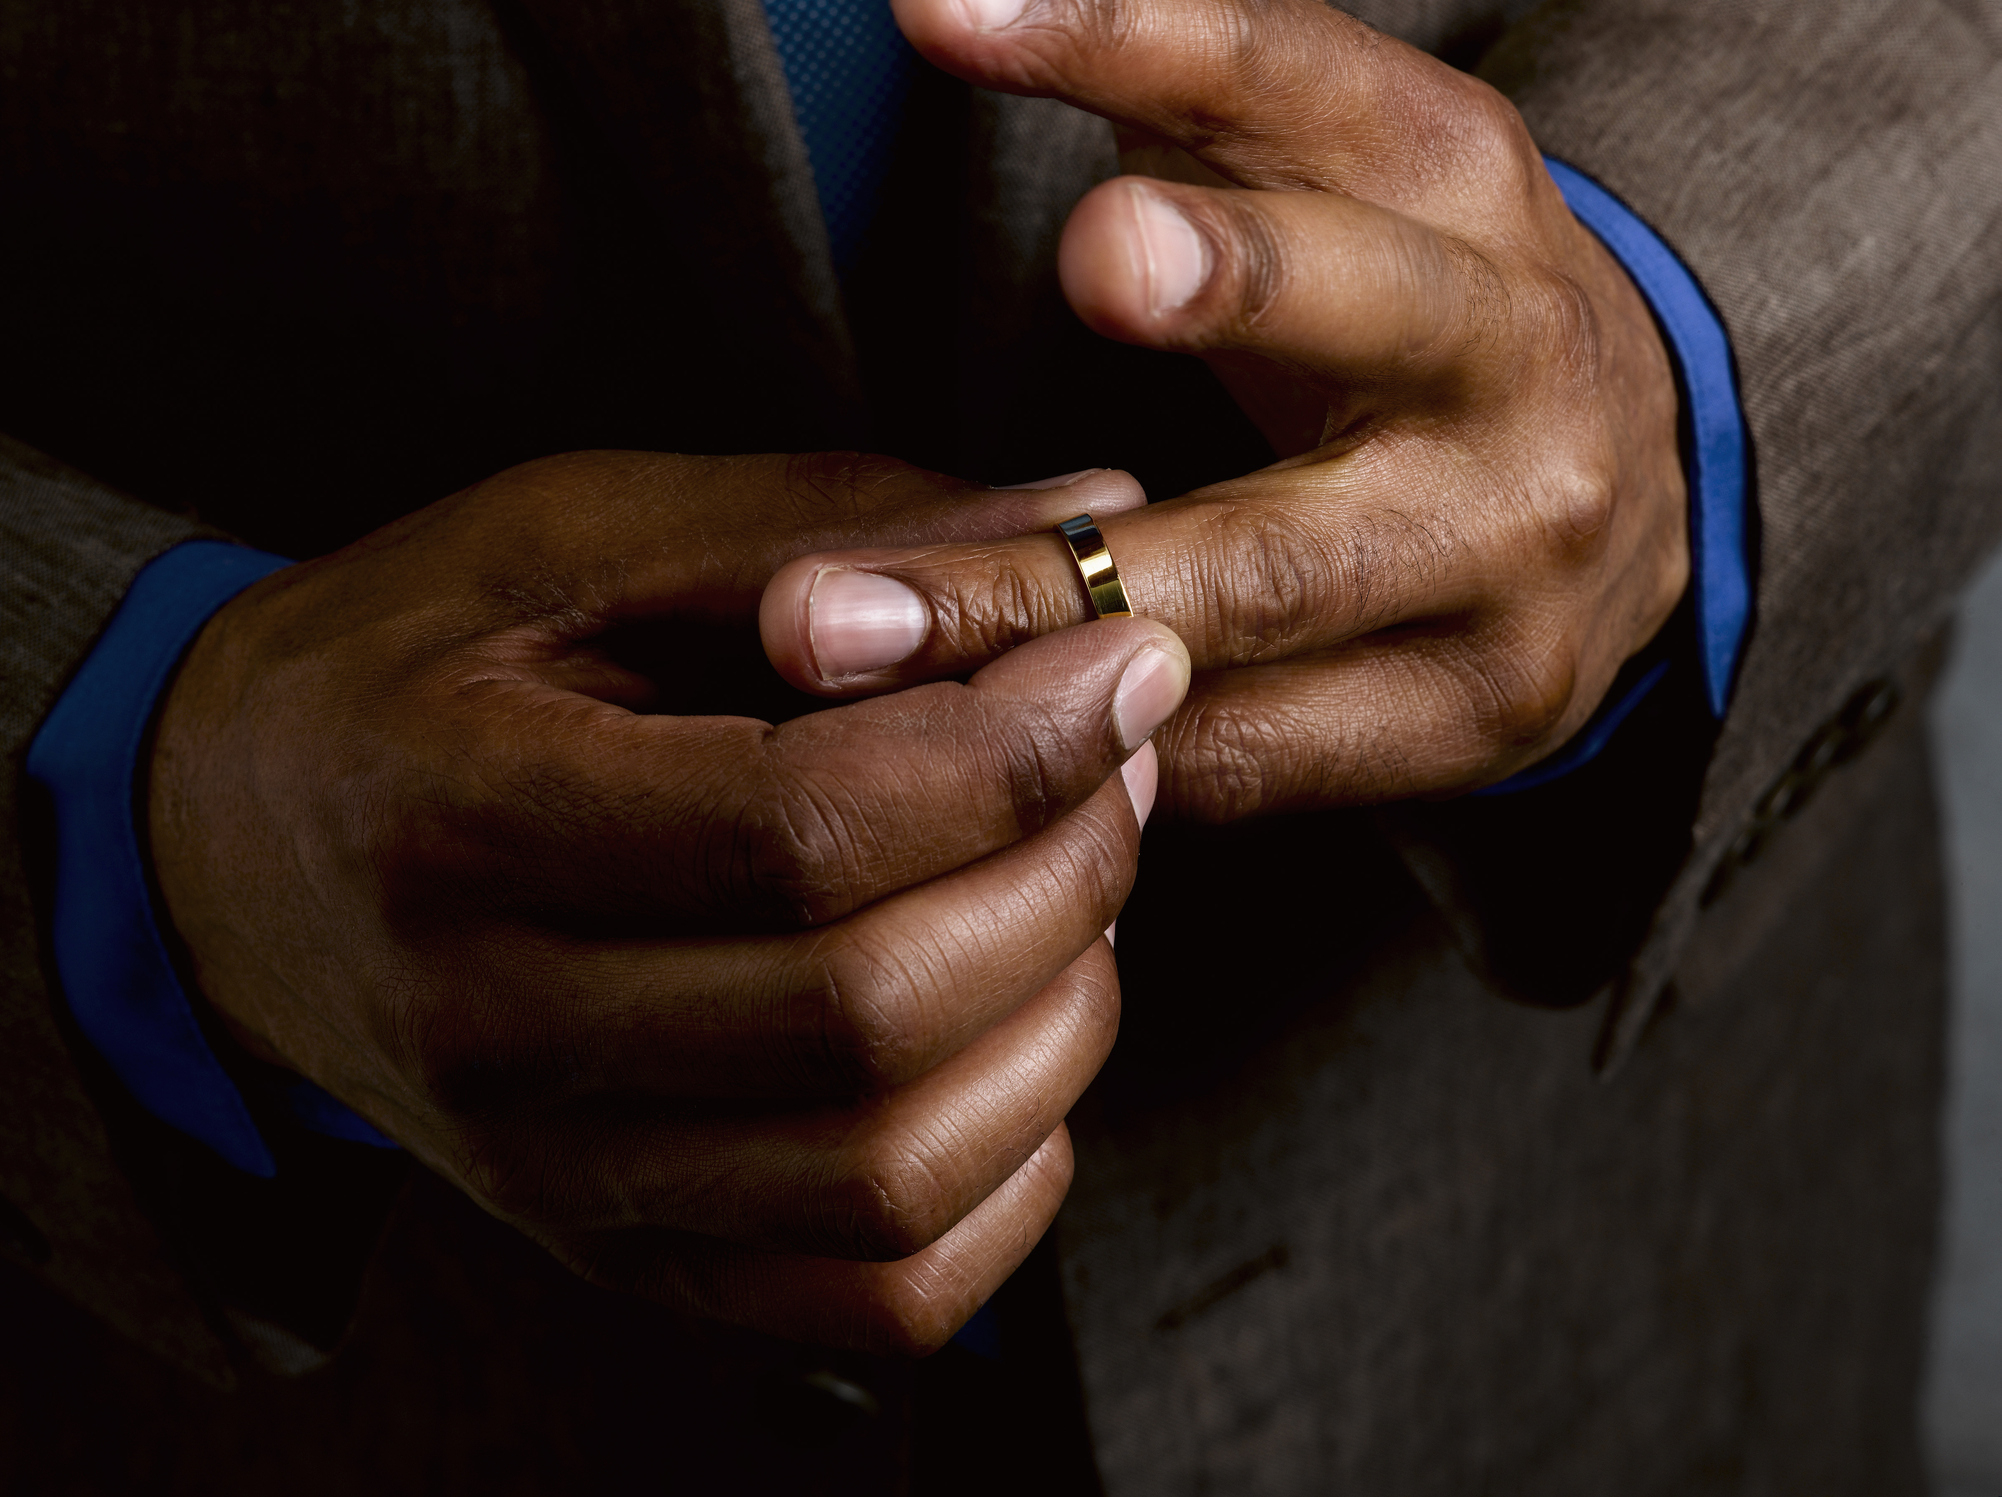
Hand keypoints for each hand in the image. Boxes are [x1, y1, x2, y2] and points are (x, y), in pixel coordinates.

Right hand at [147, 451, 1187, 1351]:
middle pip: (865, 1008)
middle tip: (1114, 762)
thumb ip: (827, 526)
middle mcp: (497, 1035)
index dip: (1009, 750)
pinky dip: (1005, 1182)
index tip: (1122, 665)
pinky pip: (873, 1291)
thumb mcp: (575, 536)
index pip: (799, 829)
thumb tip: (1087, 514)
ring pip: (887, 1171)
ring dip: (1056, 1025)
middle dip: (1063, 870)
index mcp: (462, 820)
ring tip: (1076, 892)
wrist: (221, 850)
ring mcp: (556, 1175)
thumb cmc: (407, 665)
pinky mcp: (618, 1247)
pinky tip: (1018, 1047)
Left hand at [760, 0, 1688, 818]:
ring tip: (847, 630)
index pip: (1294, 76)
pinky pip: (1256, 746)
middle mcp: (1511, 356)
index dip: (1129, 31)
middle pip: (1358, 316)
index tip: (946, 7)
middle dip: (1229, 283)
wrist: (1623, 493)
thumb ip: (1167, 84)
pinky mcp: (1473, 714)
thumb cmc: (1395, 309)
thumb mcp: (1324, 170)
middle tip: (1094, 255)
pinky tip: (959, 756)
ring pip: (1265, 582)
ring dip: (1043, 606)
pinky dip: (1101, 748)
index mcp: (1454, 182)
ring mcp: (1504, 553)